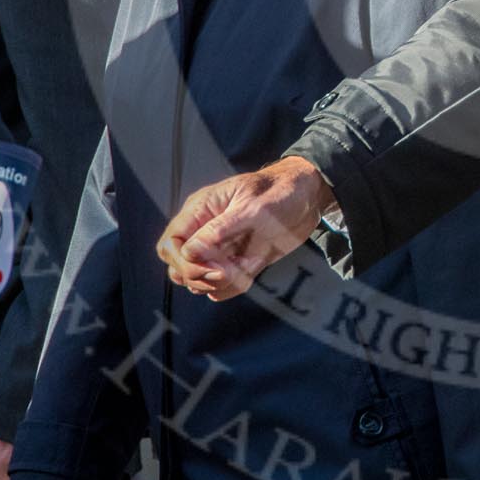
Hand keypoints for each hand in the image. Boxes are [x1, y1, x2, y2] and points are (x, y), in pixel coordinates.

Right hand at [158, 156, 332, 299]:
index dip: (185, 262)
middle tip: (230, 272)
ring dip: (218, 283)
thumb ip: (219, 230)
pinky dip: (233, 287)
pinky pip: (220, 286)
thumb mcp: (252, 209)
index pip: (171, 244)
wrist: (309, 198)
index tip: (214, 267)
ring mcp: (219, 248)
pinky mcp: (235, 262)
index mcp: (201, 210)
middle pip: (178, 266)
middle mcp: (204, 230)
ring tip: (246, 268)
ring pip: (197, 279)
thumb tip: (188, 252)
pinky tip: (252, 270)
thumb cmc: (280, 192)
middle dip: (199, 276)